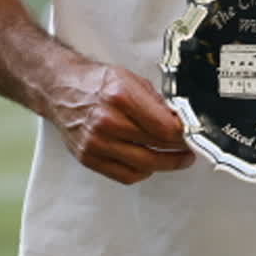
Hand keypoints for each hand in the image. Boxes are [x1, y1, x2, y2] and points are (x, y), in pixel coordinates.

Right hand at [49, 60, 194, 184]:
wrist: (61, 90)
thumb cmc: (98, 83)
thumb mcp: (132, 80)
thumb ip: (157, 101)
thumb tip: (181, 120)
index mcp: (121, 97)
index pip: (164, 127)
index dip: (184, 134)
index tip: (194, 134)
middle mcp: (107, 121)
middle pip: (156, 147)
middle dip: (180, 151)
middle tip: (191, 150)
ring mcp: (95, 143)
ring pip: (143, 165)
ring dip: (166, 164)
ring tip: (178, 159)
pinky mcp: (88, 158)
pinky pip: (124, 175)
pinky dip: (143, 172)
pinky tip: (152, 163)